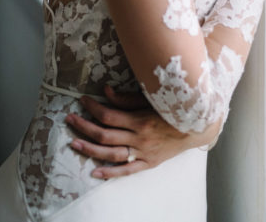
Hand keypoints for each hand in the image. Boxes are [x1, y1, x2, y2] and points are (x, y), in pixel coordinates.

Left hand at [65, 85, 217, 178]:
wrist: (196, 126)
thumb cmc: (173, 108)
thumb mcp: (152, 99)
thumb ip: (127, 98)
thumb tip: (105, 91)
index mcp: (139, 119)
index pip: (109, 115)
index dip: (93, 107)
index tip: (82, 100)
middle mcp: (139, 138)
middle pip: (105, 134)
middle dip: (84, 126)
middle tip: (69, 118)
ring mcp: (143, 153)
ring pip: (111, 154)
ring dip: (90, 149)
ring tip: (74, 142)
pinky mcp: (148, 163)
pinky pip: (126, 171)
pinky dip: (110, 173)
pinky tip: (95, 172)